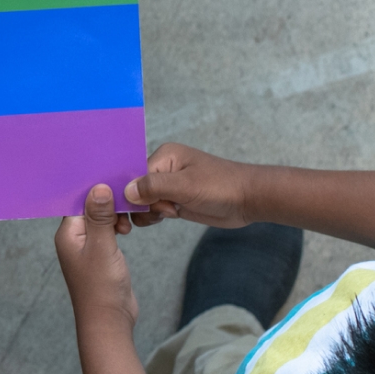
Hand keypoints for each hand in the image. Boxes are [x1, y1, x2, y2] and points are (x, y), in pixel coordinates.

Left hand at [55, 184, 138, 327]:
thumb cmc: (101, 286)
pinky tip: (127, 230)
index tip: (112, 179)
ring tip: (127, 223)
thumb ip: (100, 217)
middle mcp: (73, 239)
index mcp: (67, 233)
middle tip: (126, 202)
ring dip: (113, 216)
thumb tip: (98, 187)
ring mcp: (87, 248)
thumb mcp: (102, 246)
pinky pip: (106, 233)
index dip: (94, 190)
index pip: (77, 201)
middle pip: (88, 208)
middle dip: (106, 202)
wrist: (109, 320)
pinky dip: (116, 227)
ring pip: (99, 220)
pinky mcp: (100, 256)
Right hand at [126, 143, 256, 228]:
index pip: (134, 175)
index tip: (139, 208)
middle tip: (165, 211)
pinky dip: (155, 215)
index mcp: (164, 156)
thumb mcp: (185, 185)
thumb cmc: (221, 186)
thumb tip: (125, 192)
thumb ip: (154, 187)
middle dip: (142, 204)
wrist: (249, 199)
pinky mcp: (176, 201)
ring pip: (143, 201)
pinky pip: (154, 209)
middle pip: (136, 189)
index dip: (134, 193)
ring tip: (170, 213)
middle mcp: (164, 169)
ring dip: (150, 212)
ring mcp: (170, 186)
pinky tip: (168, 217)